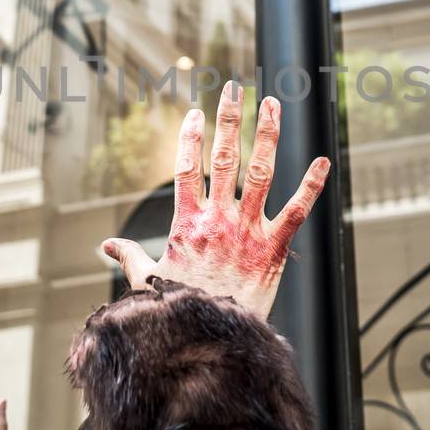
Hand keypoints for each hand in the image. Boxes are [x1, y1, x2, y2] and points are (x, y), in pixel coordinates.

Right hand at [103, 80, 330, 318]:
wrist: (212, 342)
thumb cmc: (180, 312)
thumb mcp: (148, 281)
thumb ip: (130, 256)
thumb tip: (107, 246)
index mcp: (187, 223)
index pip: (186, 169)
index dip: (190, 137)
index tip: (194, 112)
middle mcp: (218, 220)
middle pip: (225, 158)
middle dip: (229, 119)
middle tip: (233, 88)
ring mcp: (248, 231)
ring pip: (260, 172)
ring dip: (267, 135)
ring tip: (271, 104)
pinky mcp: (274, 248)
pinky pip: (297, 211)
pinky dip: (311, 186)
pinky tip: (322, 161)